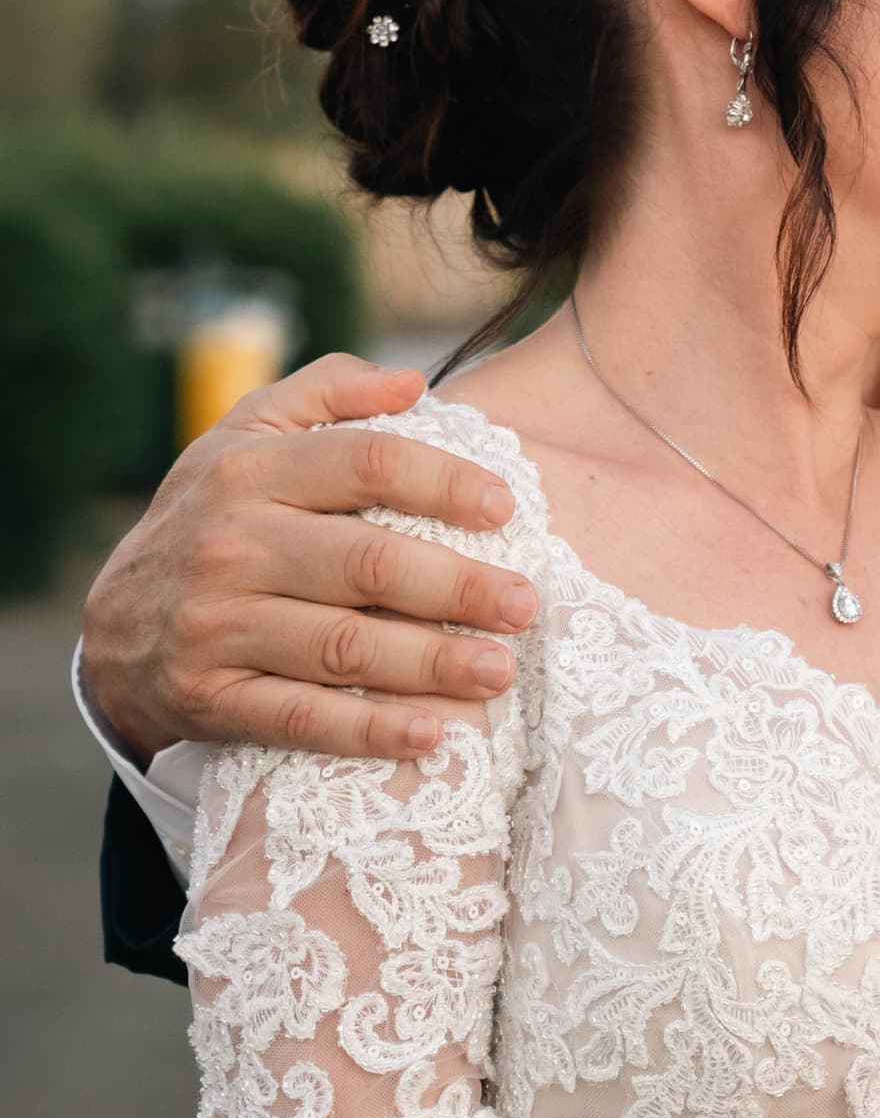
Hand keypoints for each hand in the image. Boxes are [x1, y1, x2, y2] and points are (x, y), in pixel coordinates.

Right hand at [82, 354, 538, 763]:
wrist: (116, 625)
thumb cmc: (213, 515)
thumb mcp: (248, 434)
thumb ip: (328, 394)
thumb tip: (412, 383)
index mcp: (250, 471)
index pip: (367, 465)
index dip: (445, 483)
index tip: (506, 509)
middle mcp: (232, 545)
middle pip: (368, 563)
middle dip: (459, 586)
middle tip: (525, 604)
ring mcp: (218, 625)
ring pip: (344, 646)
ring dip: (432, 664)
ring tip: (500, 670)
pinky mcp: (213, 698)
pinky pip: (303, 718)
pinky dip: (369, 730)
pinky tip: (433, 734)